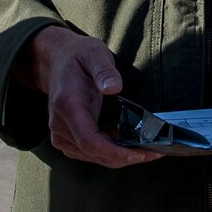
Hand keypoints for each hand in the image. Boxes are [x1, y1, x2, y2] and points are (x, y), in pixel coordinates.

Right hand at [22, 28, 158, 168]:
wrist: (57, 61)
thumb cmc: (77, 57)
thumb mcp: (94, 53)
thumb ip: (104, 70)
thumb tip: (114, 88)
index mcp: (67, 105)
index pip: (89, 141)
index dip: (115, 153)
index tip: (139, 154)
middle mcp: (60, 125)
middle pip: (94, 153)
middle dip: (126, 157)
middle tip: (155, 152)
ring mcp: (61, 134)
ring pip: (94, 157)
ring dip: (120, 157)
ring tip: (147, 150)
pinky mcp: (67, 139)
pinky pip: (90, 153)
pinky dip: (110, 153)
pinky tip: (128, 146)